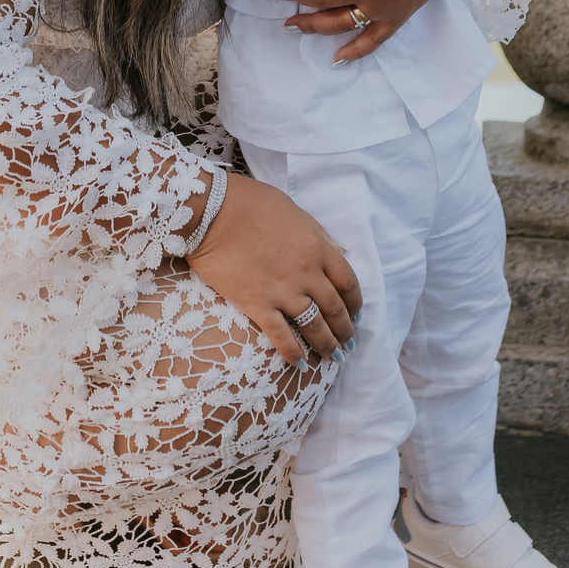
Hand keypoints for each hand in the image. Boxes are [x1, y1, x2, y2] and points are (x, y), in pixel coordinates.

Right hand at [186, 172, 361, 364]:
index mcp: (317, 247)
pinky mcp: (257, 304)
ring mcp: (283, 291)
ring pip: (315, 326)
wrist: (212, 210)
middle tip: (348, 343)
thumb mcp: (294, 211)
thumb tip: (343, 251)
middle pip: (335, 308)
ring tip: (333, 357)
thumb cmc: (250, 203)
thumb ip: (320, 234)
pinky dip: (294, 353)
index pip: (348, 282)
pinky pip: (281, 336)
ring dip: (327, 345)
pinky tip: (300, 364)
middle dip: (345, 329)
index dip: (355, 303)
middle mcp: (306, 272)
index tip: (357, 315)